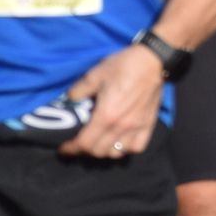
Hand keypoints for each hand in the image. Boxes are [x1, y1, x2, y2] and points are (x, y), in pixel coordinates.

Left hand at [59, 43, 165, 158]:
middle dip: (84, 151)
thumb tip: (70, 100)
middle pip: (99, 151)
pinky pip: (136, 147)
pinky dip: (125, 150)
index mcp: (106, 116)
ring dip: (104, 151)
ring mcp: (136, 128)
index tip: (64, 148)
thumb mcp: (94, 75)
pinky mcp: (148, 125)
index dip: (71, 149)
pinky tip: (120, 142)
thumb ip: (78, 91)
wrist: (152, 61)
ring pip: (116, 153)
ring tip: (98, 143)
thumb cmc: (123, 66)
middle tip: (78, 144)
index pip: (85, 143)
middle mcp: (121, 127)